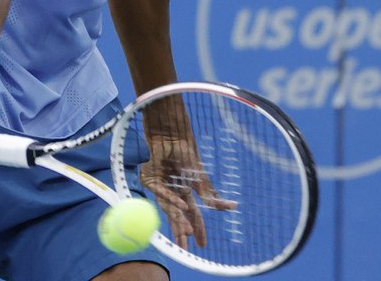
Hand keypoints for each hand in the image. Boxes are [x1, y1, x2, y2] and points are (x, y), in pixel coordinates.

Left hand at [137, 105, 236, 247]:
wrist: (170, 131)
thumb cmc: (184, 149)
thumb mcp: (199, 174)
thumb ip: (209, 192)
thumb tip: (230, 207)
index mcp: (185, 190)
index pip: (192, 214)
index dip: (197, 229)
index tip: (203, 245)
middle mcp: (172, 191)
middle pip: (177, 216)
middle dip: (182, 233)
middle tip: (186, 249)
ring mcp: (160, 186)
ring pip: (168, 208)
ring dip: (178, 221)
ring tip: (186, 234)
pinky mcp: (149, 179)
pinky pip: (162, 192)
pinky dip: (172, 199)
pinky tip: (182, 205)